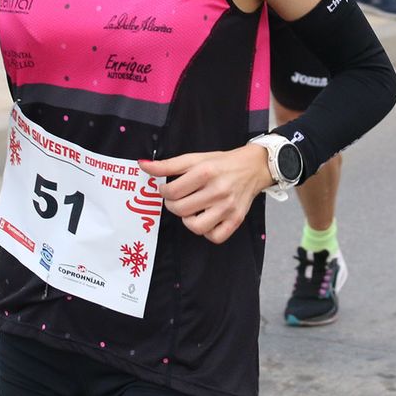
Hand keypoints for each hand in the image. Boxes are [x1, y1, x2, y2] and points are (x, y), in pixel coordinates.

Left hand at [140, 146, 273, 244]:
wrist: (253, 167)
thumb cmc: (221, 163)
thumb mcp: (195, 158)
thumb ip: (168, 165)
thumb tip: (142, 165)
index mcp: (206, 172)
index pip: (172, 191)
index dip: (163, 192)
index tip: (166, 190)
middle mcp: (218, 190)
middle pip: (181, 209)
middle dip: (172, 206)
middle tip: (177, 199)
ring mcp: (228, 207)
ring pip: (196, 226)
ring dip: (188, 220)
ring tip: (190, 211)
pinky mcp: (236, 219)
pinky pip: (215, 237)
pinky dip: (207, 232)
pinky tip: (205, 219)